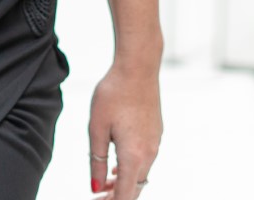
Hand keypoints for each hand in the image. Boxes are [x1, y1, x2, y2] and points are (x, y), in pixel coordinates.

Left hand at [88, 62, 161, 197]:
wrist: (138, 68)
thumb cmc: (113, 94)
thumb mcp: (97, 129)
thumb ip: (97, 161)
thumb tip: (96, 188)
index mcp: (134, 156)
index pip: (126, 195)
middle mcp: (149, 153)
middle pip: (135, 188)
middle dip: (116, 196)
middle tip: (98, 197)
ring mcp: (156, 143)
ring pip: (141, 174)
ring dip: (124, 182)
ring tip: (105, 184)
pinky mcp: (157, 133)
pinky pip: (145, 160)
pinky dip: (132, 168)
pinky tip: (118, 164)